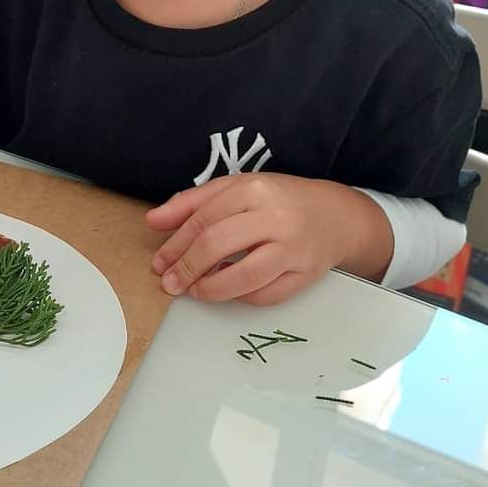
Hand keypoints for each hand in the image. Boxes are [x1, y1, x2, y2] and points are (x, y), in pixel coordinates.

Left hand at [146, 173, 393, 305]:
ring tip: (194, 291)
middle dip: (186, 268)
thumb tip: (152, 221)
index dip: (175, 245)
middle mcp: (275, 217)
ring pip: (243, 276)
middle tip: (170, 284)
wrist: (335, 215)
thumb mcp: (236, 189)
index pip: (203, 219)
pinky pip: (266, 295)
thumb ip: (192, 202)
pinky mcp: (306, 275)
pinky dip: (241, 297)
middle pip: (217, 245)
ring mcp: (293, 248)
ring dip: (210, 289)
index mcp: (254, 189)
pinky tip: (228, 292)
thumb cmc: (278, 200)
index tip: (159, 264)